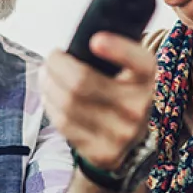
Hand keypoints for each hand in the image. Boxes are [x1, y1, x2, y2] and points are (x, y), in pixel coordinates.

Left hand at [39, 33, 156, 170]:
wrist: (127, 142)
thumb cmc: (119, 94)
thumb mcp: (125, 72)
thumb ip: (108, 56)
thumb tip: (71, 46)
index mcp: (146, 80)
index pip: (140, 62)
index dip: (118, 50)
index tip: (95, 40)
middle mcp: (139, 108)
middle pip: (83, 81)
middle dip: (57, 64)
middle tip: (53, 57)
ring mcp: (122, 134)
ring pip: (68, 103)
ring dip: (48, 83)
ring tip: (46, 74)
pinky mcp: (102, 153)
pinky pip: (64, 123)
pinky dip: (50, 104)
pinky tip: (51, 95)